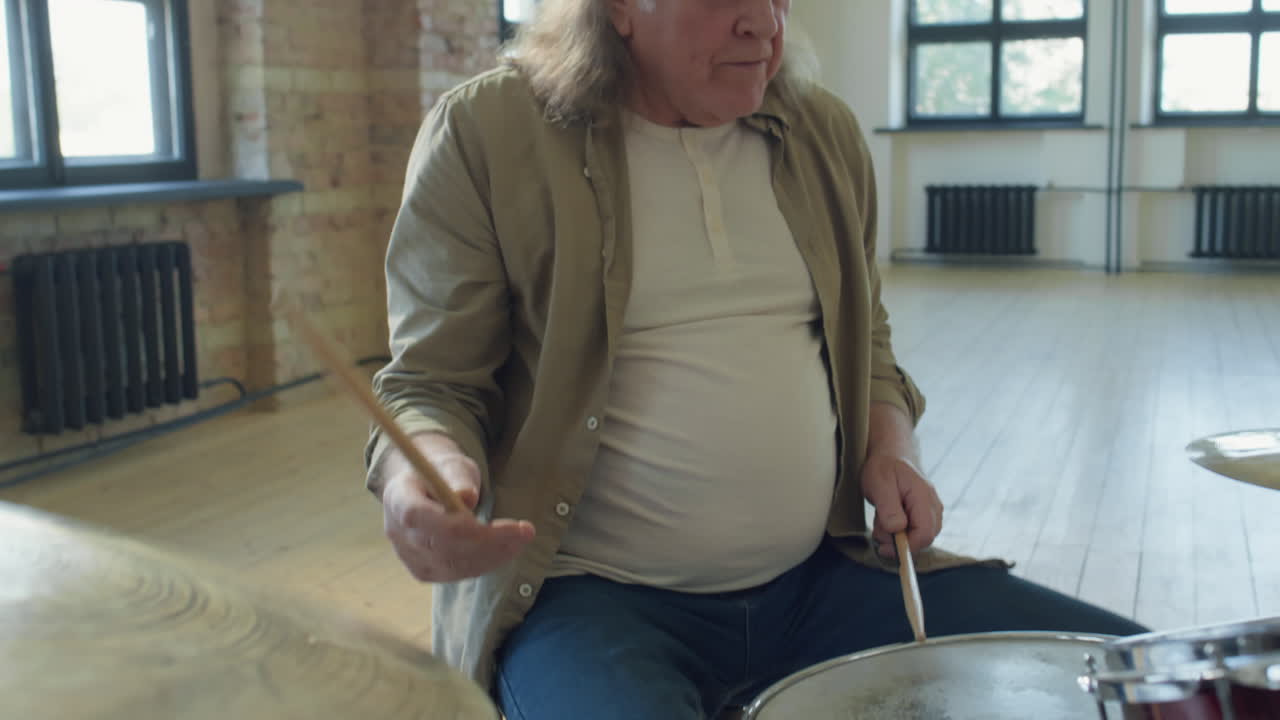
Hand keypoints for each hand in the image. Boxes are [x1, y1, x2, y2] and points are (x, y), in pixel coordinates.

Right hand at [380, 433, 534, 581]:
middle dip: (488, 543)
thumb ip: (458, 476)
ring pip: (452, 566)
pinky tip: (505, 550)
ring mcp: (409, 556)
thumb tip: (467, 497)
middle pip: (441, 547)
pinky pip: (456, 574)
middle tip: (525, 532)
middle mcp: (398, 533)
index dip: (460, 525)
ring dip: (492, 556)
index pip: (421, 519)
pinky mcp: (424, 571)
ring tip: (522, 538)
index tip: (499, 522)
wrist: (425, 488)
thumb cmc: (441, 472)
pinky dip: (484, 564)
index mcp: (398, 499)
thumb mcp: (451, 463)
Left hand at [862, 453, 943, 558]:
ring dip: (897, 537)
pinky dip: (899, 533)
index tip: (884, 547)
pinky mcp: (924, 515)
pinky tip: (887, 520)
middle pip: (924, 539)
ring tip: (881, 518)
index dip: (907, 546)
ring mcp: (931, 511)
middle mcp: (933, 506)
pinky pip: (915, 532)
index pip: (925, 533)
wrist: (891, 456)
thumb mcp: (880, 484)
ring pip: (919, 538)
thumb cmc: (884, 468)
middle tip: (878, 529)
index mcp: (923, 497)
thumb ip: (889, 507)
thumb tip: (897, 529)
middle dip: (899, 542)